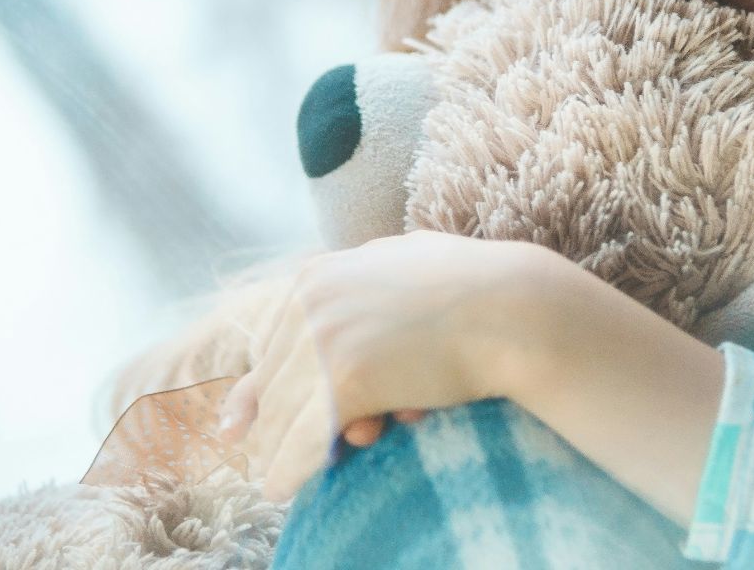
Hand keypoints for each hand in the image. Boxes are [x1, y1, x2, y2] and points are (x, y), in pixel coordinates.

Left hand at [214, 231, 558, 500]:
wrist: (513, 308)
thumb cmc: (471, 288)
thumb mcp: (396, 266)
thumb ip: (353, 279)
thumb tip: (315, 281)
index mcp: (318, 275)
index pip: (272, 342)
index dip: (263, 387)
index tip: (240, 420)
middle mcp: (311, 303)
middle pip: (273, 380)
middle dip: (275, 421)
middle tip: (266, 455)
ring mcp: (325, 340)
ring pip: (284, 414)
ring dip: (280, 452)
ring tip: (275, 479)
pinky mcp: (345, 381)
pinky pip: (304, 440)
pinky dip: (290, 469)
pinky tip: (281, 487)